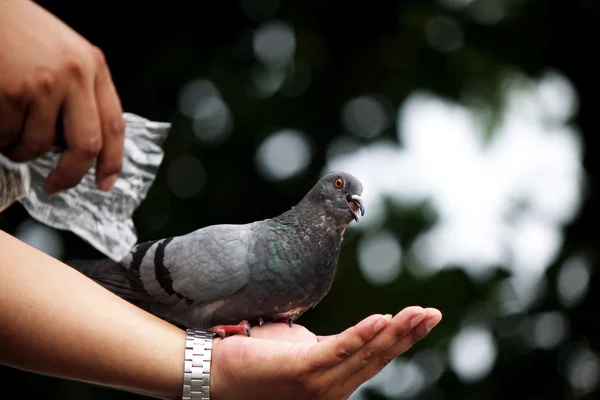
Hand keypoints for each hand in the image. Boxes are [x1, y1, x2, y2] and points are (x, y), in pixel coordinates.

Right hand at [0, 0, 124, 194]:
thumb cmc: (20, 32)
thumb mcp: (65, 54)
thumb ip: (80, 93)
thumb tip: (83, 146)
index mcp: (93, 67)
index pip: (114, 125)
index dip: (112, 161)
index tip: (105, 183)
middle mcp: (75, 76)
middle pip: (86, 145)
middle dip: (71, 174)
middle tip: (57, 186)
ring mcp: (43, 84)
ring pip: (38, 145)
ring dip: (21, 150)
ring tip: (10, 131)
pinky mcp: (10, 92)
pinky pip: (7, 136)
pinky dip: (1, 139)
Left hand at [210, 306, 441, 399]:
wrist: (215, 370)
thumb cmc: (257, 356)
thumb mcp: (301, 347)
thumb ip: (326, 343)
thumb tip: (350, 331)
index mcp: (334, 377)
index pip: (376, 356)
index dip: (402, 337)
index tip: (424, 315)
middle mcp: (331, 388)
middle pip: (378, 357)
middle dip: (408, 335)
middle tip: (432, 313)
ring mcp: (317, 383)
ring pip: (366, 355)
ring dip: (395, 332)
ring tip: (418, 313)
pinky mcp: (301, 371)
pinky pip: (339, 350)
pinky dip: (363, 335)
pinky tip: (383, 319)